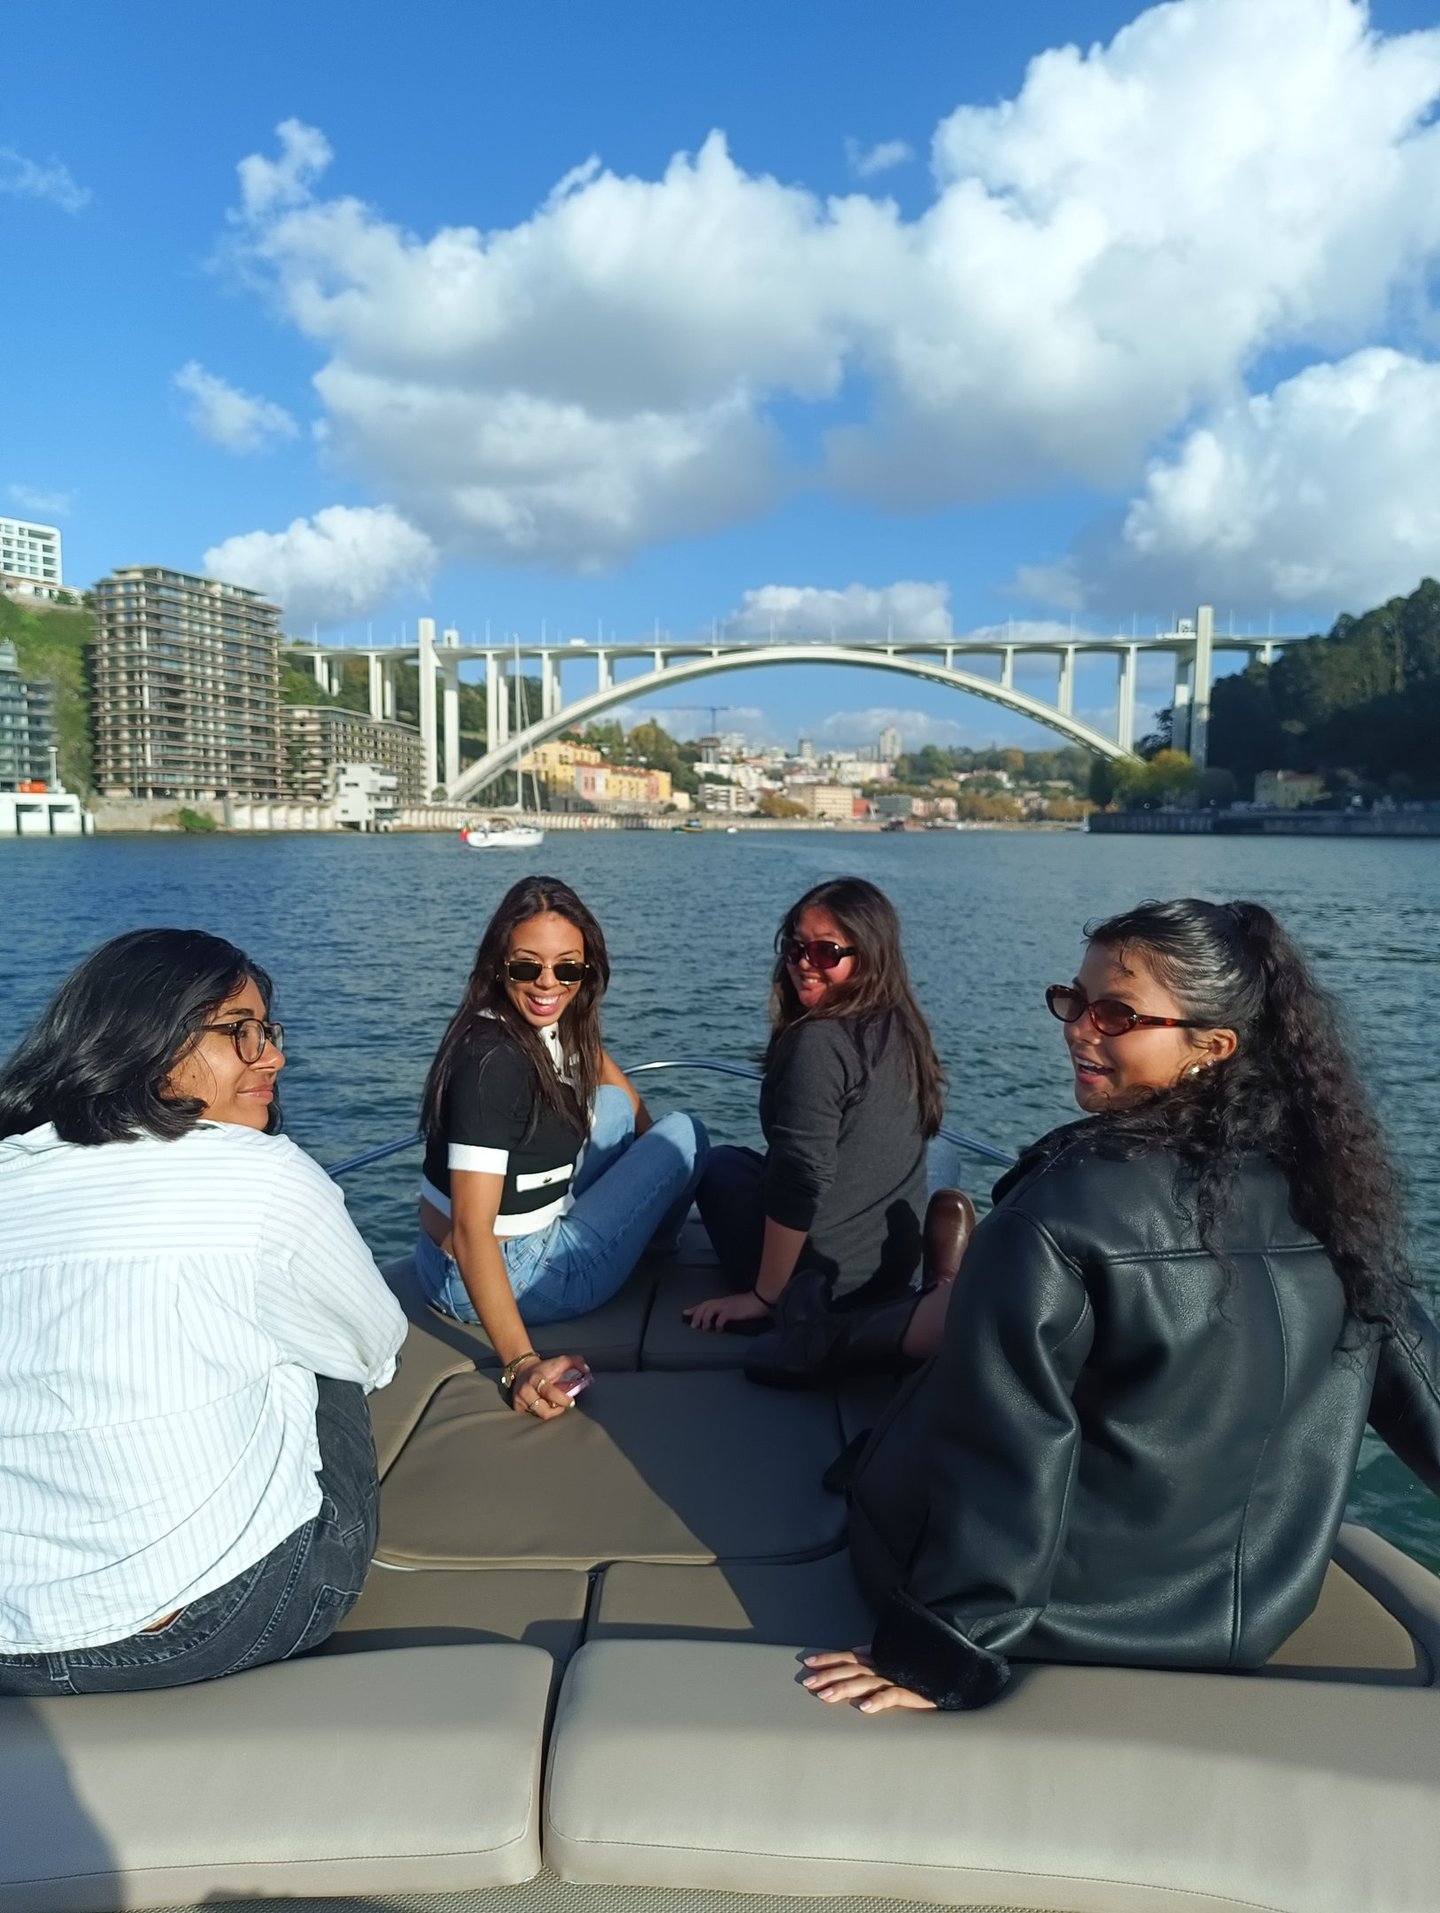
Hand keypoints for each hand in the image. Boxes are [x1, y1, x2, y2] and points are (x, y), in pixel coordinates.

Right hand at [510, 1353, 590, 1419]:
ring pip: (539, 1415)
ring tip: (552, 1404)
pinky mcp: (516, 1407)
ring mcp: (519, 1400)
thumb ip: (576, 1362)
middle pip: (544, 1411)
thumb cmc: (545, 1368)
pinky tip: (543, 1405)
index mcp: (536, 1378)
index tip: (571, 1401)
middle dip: (557, 1410)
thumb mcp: (560, 1361)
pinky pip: (532, 1417)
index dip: (562, 1399)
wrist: (523, 1370)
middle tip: (562, 1404)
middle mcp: (525, 1390)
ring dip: (550, 1412)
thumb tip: (586, 1370)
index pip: (549, 1392)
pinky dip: (540, 1412)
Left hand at [684, 1289, 772, 1331]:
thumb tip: (718, 1319)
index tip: (685, 1313)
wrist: (759, 1299)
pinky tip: (719, 1329)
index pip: (705, 1303)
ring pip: (709, 1309)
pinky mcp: (733, 1311)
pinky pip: (722, 1317)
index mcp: (722, 1301)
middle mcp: (722, 1302)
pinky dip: (718, 1324)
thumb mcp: (734, 1306)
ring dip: (704, 1319)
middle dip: (696, 1315)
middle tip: (693, 1325)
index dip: (694, 1308)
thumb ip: (726, 1310)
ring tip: (704, 1328)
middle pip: (704, 1306)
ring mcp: (727, 1306)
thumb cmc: (749, 1304)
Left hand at [802, 1648, 935, 1713]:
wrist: (951, 1674)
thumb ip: (874, 1655)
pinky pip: (893, 1696)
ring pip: (866, 1682)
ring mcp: (897, 1678)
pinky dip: (878, 1700)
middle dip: (828, 1675)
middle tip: (808, 1684)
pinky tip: (863, 1707)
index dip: (828, 1659)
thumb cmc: (919, 1669)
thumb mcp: (894, 1659)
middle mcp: (884, 1665)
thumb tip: (856, 1649)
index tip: (808, 1663)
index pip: (848, 1657)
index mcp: (878, 1657)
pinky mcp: (912, 1691)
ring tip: (826, 1696)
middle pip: (851, 1669)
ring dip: (845, 1688)